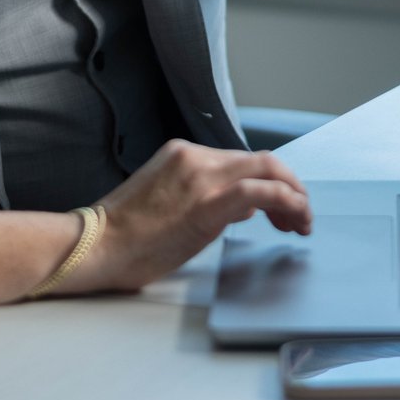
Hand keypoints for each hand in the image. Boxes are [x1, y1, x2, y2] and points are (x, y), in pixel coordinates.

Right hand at [65, 140, 311, 293]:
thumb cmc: (123, 235)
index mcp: (182, 153)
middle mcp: (195, 157)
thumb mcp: (168, 203)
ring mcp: (202, 177)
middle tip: (301, 214)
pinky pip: (261, 192)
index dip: (269, 182)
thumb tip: (245, 205)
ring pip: (268, 170)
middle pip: (262, 160)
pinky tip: (296, 219)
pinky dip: (287, 202)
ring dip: (295, 196)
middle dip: (290, 186)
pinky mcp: (207, 203)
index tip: (279, 207)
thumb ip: (207, 197)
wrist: (95, 245)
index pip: (241, 160)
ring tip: (303, 222)